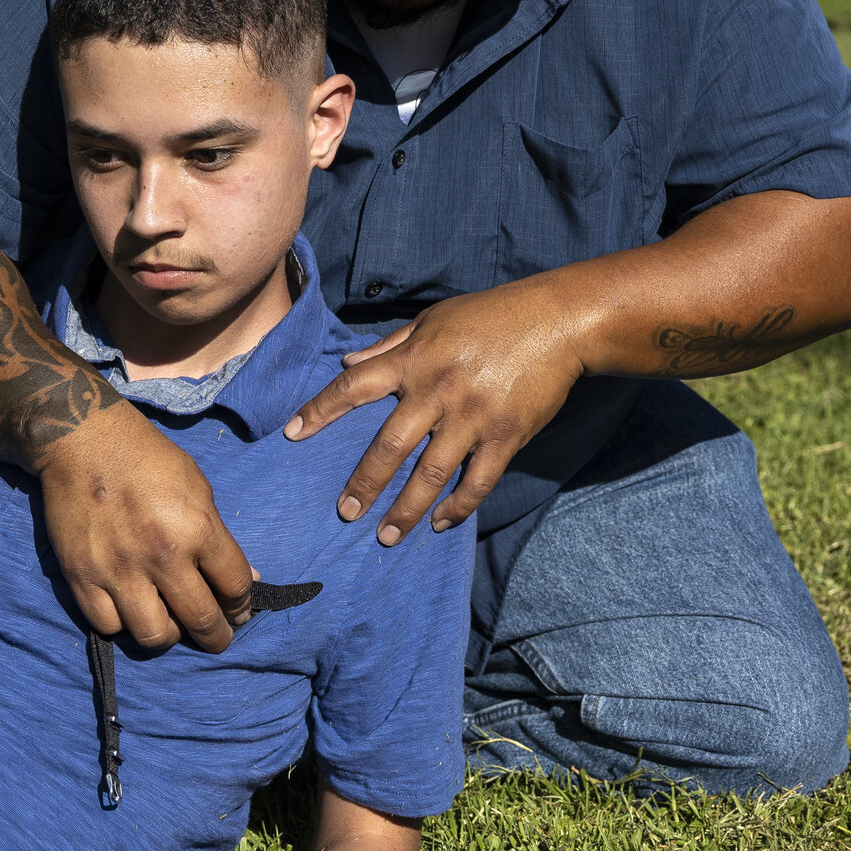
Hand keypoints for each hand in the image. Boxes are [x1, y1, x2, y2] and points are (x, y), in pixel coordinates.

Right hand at [36, 399, 257, 651]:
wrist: (84, 442)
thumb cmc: (147, 459)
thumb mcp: (198, 488)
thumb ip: (219, 537)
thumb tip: (248, 577)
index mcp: (197, 528)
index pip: (235, 587)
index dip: (242, 606)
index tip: (239, 612)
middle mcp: (161, 555)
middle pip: (201, 620)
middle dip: (216, 637)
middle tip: (217, 637)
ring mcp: (119, 570)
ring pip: (154, 636)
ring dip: (169, 635)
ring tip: (170, 624)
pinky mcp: (82, 577)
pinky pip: (108, 626)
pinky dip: (123, 624)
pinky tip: (131, 610)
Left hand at [285, 278, 590, 544]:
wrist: (559, 321)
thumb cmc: (492, 315)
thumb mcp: (434, 319)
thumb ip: (389, 345)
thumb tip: (348, 362)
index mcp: (416, 359)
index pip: (355, 386)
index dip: (320, 410)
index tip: (291, 433)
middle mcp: (439, 391)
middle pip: (390, 446)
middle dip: (364, 483)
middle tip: (345, 513)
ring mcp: (474, 417)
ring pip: (432, 473)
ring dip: (407, 509)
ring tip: (386, 535)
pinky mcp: (507, 436)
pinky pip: (477, 480)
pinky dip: (458, 506)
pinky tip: (439, 522)